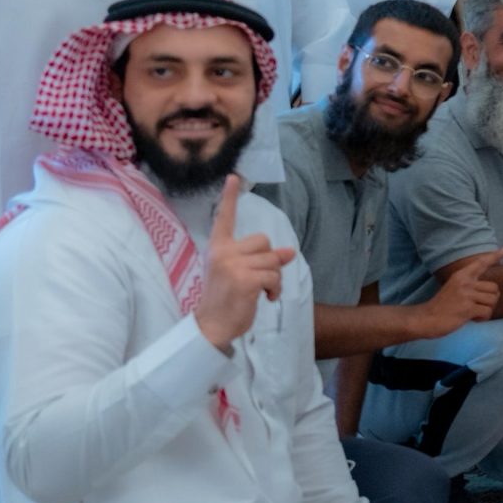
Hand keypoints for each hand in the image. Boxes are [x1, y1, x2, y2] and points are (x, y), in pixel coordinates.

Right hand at [195, 175, 295, 350]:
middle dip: (270, 260)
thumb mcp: (240, 274)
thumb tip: (289, 251)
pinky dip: (276, 288)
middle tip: (260, 279)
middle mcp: (223, 252)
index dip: (229, 197)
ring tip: (263, 291)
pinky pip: (275, 275)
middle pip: (265, 242)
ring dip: (275, 278)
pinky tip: (267, 298)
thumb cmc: (226, 299)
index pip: (224, 218)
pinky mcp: (245, 279)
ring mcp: (233, 265)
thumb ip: (259, 259)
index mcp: (218, 248)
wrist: (212, 325)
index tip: (233, 177)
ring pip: (273, 260)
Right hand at [417, 246, 502, 336]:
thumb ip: (470, 286)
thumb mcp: (455, 288)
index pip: (482, 263)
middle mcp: (465, 282)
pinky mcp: (467, 308)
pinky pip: (487, 312)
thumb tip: (491, 291)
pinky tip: (472, 319)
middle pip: (495, 288)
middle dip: (490, 300)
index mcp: (461, 275)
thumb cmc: (443, 305)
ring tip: (472, 313)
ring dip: (486, 310)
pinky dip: (483, 318)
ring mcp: (466, 295)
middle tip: (477, 306)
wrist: (426, 318)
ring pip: (492, 301)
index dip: (496, 255)